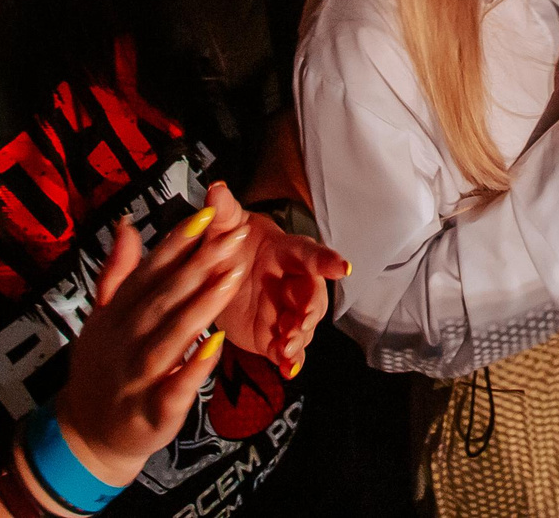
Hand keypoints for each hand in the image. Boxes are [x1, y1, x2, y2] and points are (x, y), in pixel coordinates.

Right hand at [56, 206, 248, 485]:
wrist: (88, 434)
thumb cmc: (104, 366)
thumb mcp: (103, 316)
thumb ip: (119, 272)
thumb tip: (127, 224)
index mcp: (117, 314)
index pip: (149, 272)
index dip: (176, 243)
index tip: (205, 215)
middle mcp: (125, 341)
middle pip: (164, 298)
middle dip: (199, 265)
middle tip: (233, 236)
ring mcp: (137, 376)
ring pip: (171, 337)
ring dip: (202, 306)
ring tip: (233, 275)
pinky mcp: (153, 411)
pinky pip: (176, 387)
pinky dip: (194, 367)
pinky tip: (218, 343)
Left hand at [201, 182, 346, 373]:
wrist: (221, 273)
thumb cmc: (231, 244)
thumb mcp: (224, 227)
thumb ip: (222, 212)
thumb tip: (215, 189)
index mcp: (286, 253)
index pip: (310, 254)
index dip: (326, 260)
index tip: (343, 267)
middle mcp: (293, 283)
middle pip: (312, 295)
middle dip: (310, 309)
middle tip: (300, 320)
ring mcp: (286, 311)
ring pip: (302, 325)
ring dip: (299, 337)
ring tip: (286, 348)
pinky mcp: (274, 335)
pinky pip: (288, 350)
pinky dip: (290, 361)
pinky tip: (288, 370)